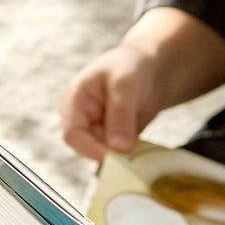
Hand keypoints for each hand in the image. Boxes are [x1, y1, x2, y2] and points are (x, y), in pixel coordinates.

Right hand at [59, 42, 165, 159]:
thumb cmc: (131, 67)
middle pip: (87, 148)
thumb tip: (118, 149)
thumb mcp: (125, 86)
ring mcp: (97, 130)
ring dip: (121, 156)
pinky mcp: (112, 139)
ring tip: (140, 145)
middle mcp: (81, 119)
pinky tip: (142, 148)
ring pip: (104, 154)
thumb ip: (120, 116)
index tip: (114, 156)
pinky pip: (118, 155)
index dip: (89, 148)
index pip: (72, 134)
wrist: (151, 68)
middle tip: (132, 153)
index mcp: (75, 101)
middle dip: (109, 153)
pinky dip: (130, 156)